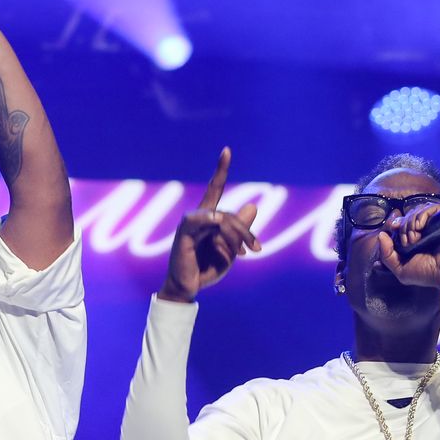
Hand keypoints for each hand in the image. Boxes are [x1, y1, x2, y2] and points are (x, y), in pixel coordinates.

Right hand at [159, 148, 259, 302]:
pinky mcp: (183, 235)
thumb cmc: (207, 268)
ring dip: (235, 236)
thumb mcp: (231, 249)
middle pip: (228, 213)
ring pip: (220, 219)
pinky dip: (208, 220)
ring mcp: (190, 225)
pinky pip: (196, 221)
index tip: (226, 150)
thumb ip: (240, 229)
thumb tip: (253, 205)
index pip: (215, 188)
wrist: (189, 288)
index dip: (220, 170)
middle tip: (256, 249)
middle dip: (245, 231)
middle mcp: (199, 218)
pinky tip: (216, 222)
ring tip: (243, 253)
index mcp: (209, 219)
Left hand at [377, 203, 439, 288]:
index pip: (404, 222)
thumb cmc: (427, 274)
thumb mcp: (400, 269)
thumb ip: (386, 254)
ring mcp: (438, 223)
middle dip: (404, 226)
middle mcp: (427, 229)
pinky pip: (434, 208)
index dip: (397, 222)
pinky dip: (423, 214)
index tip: (393, 227)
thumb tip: (381, 235)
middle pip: (410, 215)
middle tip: (407, 242)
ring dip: (412, 222)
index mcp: (417, 238)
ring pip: (420, 210)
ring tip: (414, 238)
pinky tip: (420, 227)